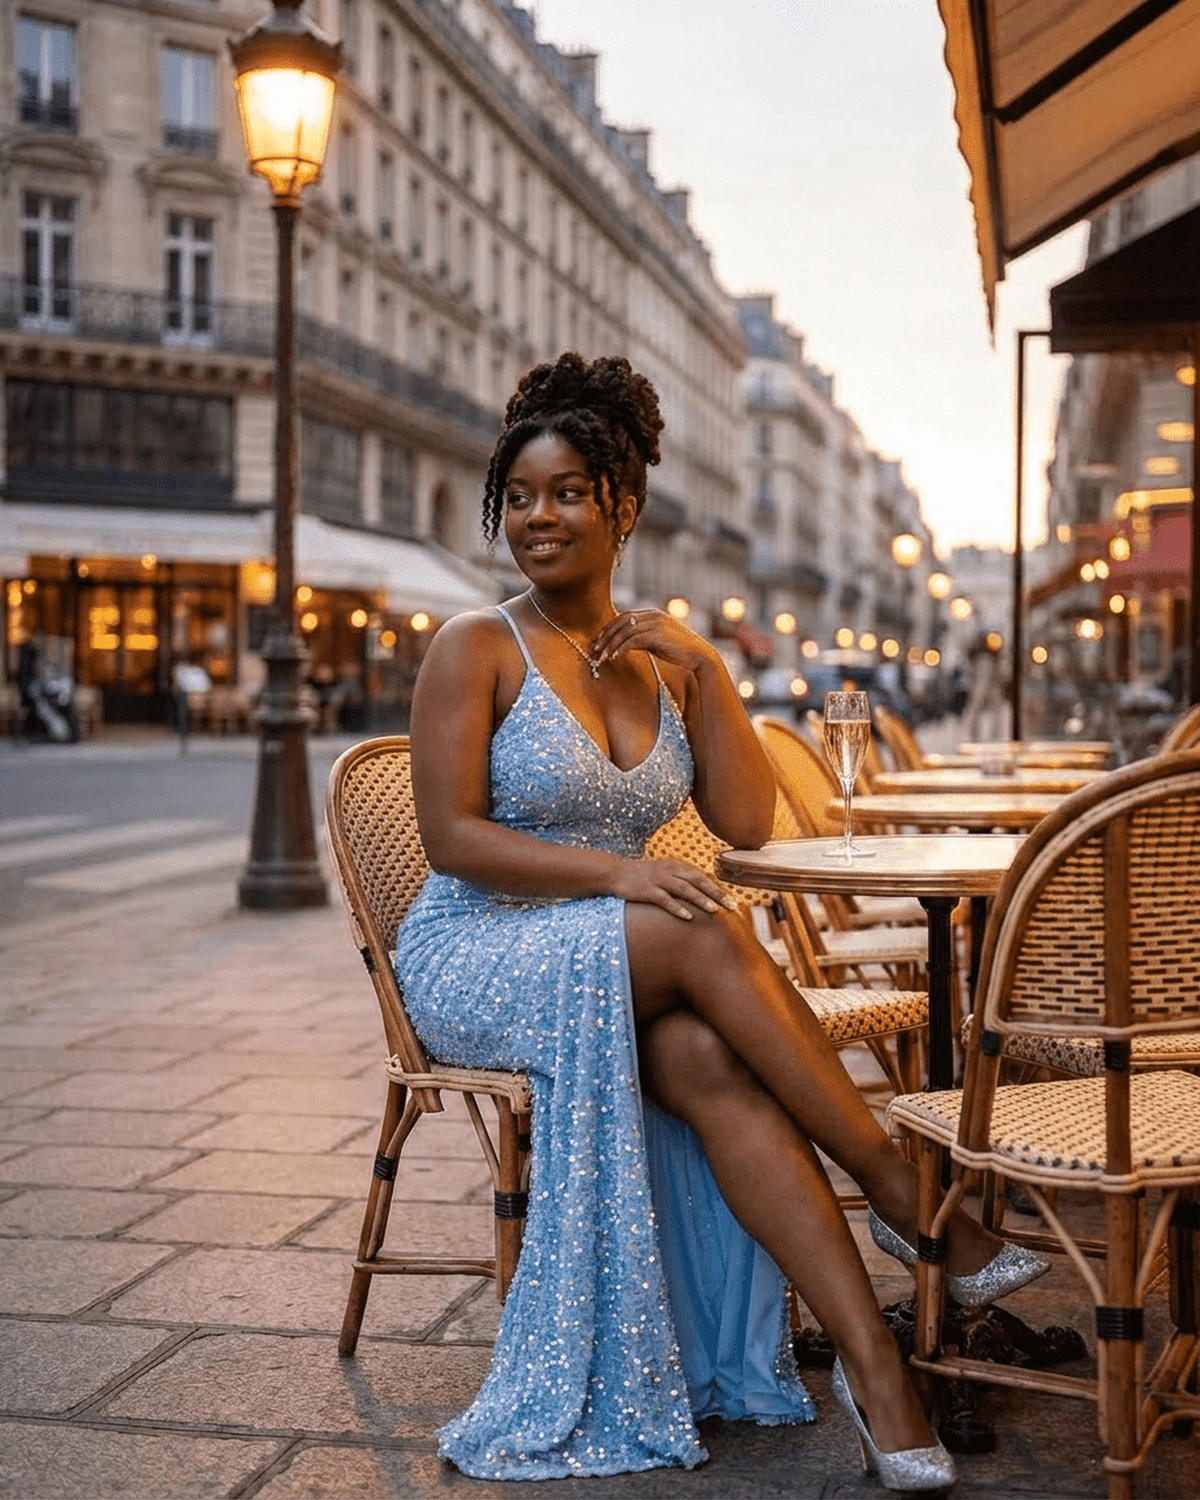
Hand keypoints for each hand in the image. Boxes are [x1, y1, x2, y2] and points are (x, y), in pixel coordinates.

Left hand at [592, 608, 713, 673]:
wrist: (699, 656)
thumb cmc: (678, 651)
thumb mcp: (656, 642)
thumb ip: (641, 638)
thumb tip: (623, 644)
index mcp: (653, 614)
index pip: (624, 616)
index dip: (609, 628)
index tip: (599, 641)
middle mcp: (653, 615)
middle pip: (621, 621)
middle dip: (606, 635)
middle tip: (595, 649)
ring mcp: (656, 623)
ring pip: (625, 631)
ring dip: (611, 644)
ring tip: (602, 657)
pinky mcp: (658, 635)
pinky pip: (633, 640)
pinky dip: (621, 648)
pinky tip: (615, 657)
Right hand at [610, 856, 738, 920]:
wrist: (616, 872)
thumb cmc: (642, 876)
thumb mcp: (664, 873)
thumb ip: (681, 880)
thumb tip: (701, 893)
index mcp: (676, 866)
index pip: (703, 877)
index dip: (719, 888)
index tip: (733, 901)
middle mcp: (670, 870)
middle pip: (698, 881)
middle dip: (716, 893)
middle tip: (732, 906)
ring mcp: (658, 880)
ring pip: (684, 889)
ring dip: (700, 899)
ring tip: (714, 910)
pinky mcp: (646, 890)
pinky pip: (664, 899)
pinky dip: (677, 907)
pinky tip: (687, 916)